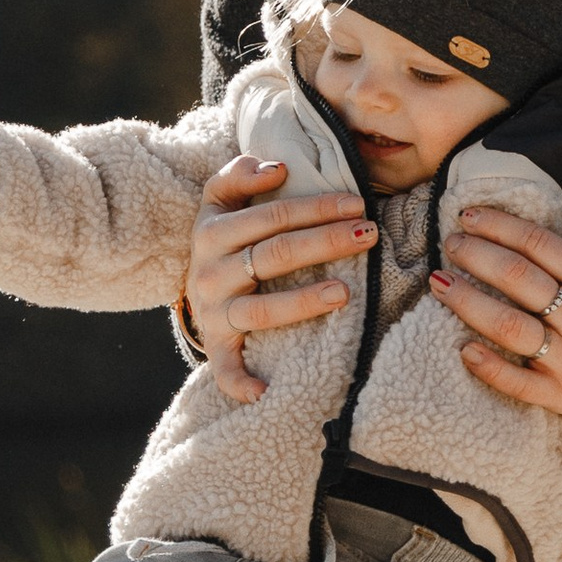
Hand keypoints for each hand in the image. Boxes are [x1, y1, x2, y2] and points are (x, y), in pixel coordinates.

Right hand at [186, 155, 376, 405]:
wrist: (192, 285)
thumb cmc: (223, 237)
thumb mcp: (218, 201)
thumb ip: (238, 175)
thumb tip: (275, 169)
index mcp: (212, 230)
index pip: (272, 215)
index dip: (315, 207)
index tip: (357, 203)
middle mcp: (211, 271)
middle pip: (275, 254)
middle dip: (325, 242)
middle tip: (369, 233)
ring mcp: (214, 311)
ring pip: (262, 308)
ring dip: (303, 301)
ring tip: (345, 292)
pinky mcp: (217, 343)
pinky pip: (225, 368)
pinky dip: (240, 382)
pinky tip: (265, 392)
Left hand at [429, 207, 561, 418]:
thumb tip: (503, 228)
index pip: (538, 244)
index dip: (498, 226)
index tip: (468, 216)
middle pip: (518, 279)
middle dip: (476, 256)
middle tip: (452, 245)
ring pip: (510, 326)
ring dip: (467, 301)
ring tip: (441, 283)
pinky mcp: (560, 395)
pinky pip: (516, 382)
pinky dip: (487, 365)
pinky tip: (463, 348)